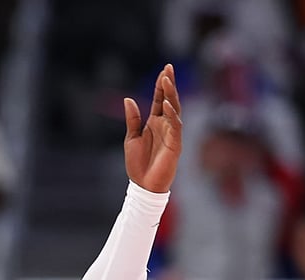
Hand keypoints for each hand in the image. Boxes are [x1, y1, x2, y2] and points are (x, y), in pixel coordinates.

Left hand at [124, 64, 181, 192]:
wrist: (143, 185)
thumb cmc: (138, 164)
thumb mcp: (131, 138)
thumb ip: (132, 119)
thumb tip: (128, 99)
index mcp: (154, 123)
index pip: (160, 99)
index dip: (161, 85)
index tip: (164, 69)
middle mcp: (165, 125)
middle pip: (169, 100)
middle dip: (169, 84)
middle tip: (168, 68)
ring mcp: (172, 133)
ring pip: (175, 110)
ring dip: (171, 95)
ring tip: (167, 80)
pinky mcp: (175, 144)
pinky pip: (176, 126)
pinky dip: (172, 115)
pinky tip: (168, 104)